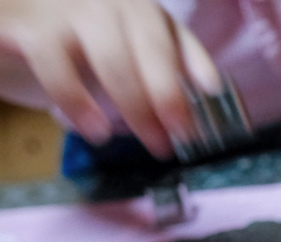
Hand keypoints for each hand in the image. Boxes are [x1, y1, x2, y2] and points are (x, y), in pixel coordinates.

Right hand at [0, 0, 219, 157]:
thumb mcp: (122, 57)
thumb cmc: (72, 46)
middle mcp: (109, 0)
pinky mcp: (27, 25)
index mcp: (137, 8)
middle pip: (152, 46)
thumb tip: (204, 100)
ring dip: (134, 107)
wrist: (8, 28)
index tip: (211, 97)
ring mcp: (67, 7)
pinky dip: (79, 103)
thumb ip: (162, 72)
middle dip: (168, 97)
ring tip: (145, 140)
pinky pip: (57, 66)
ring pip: (113, 59)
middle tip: (176, 138)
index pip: (176, 38)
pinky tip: (94, 129)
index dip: (198, 70)